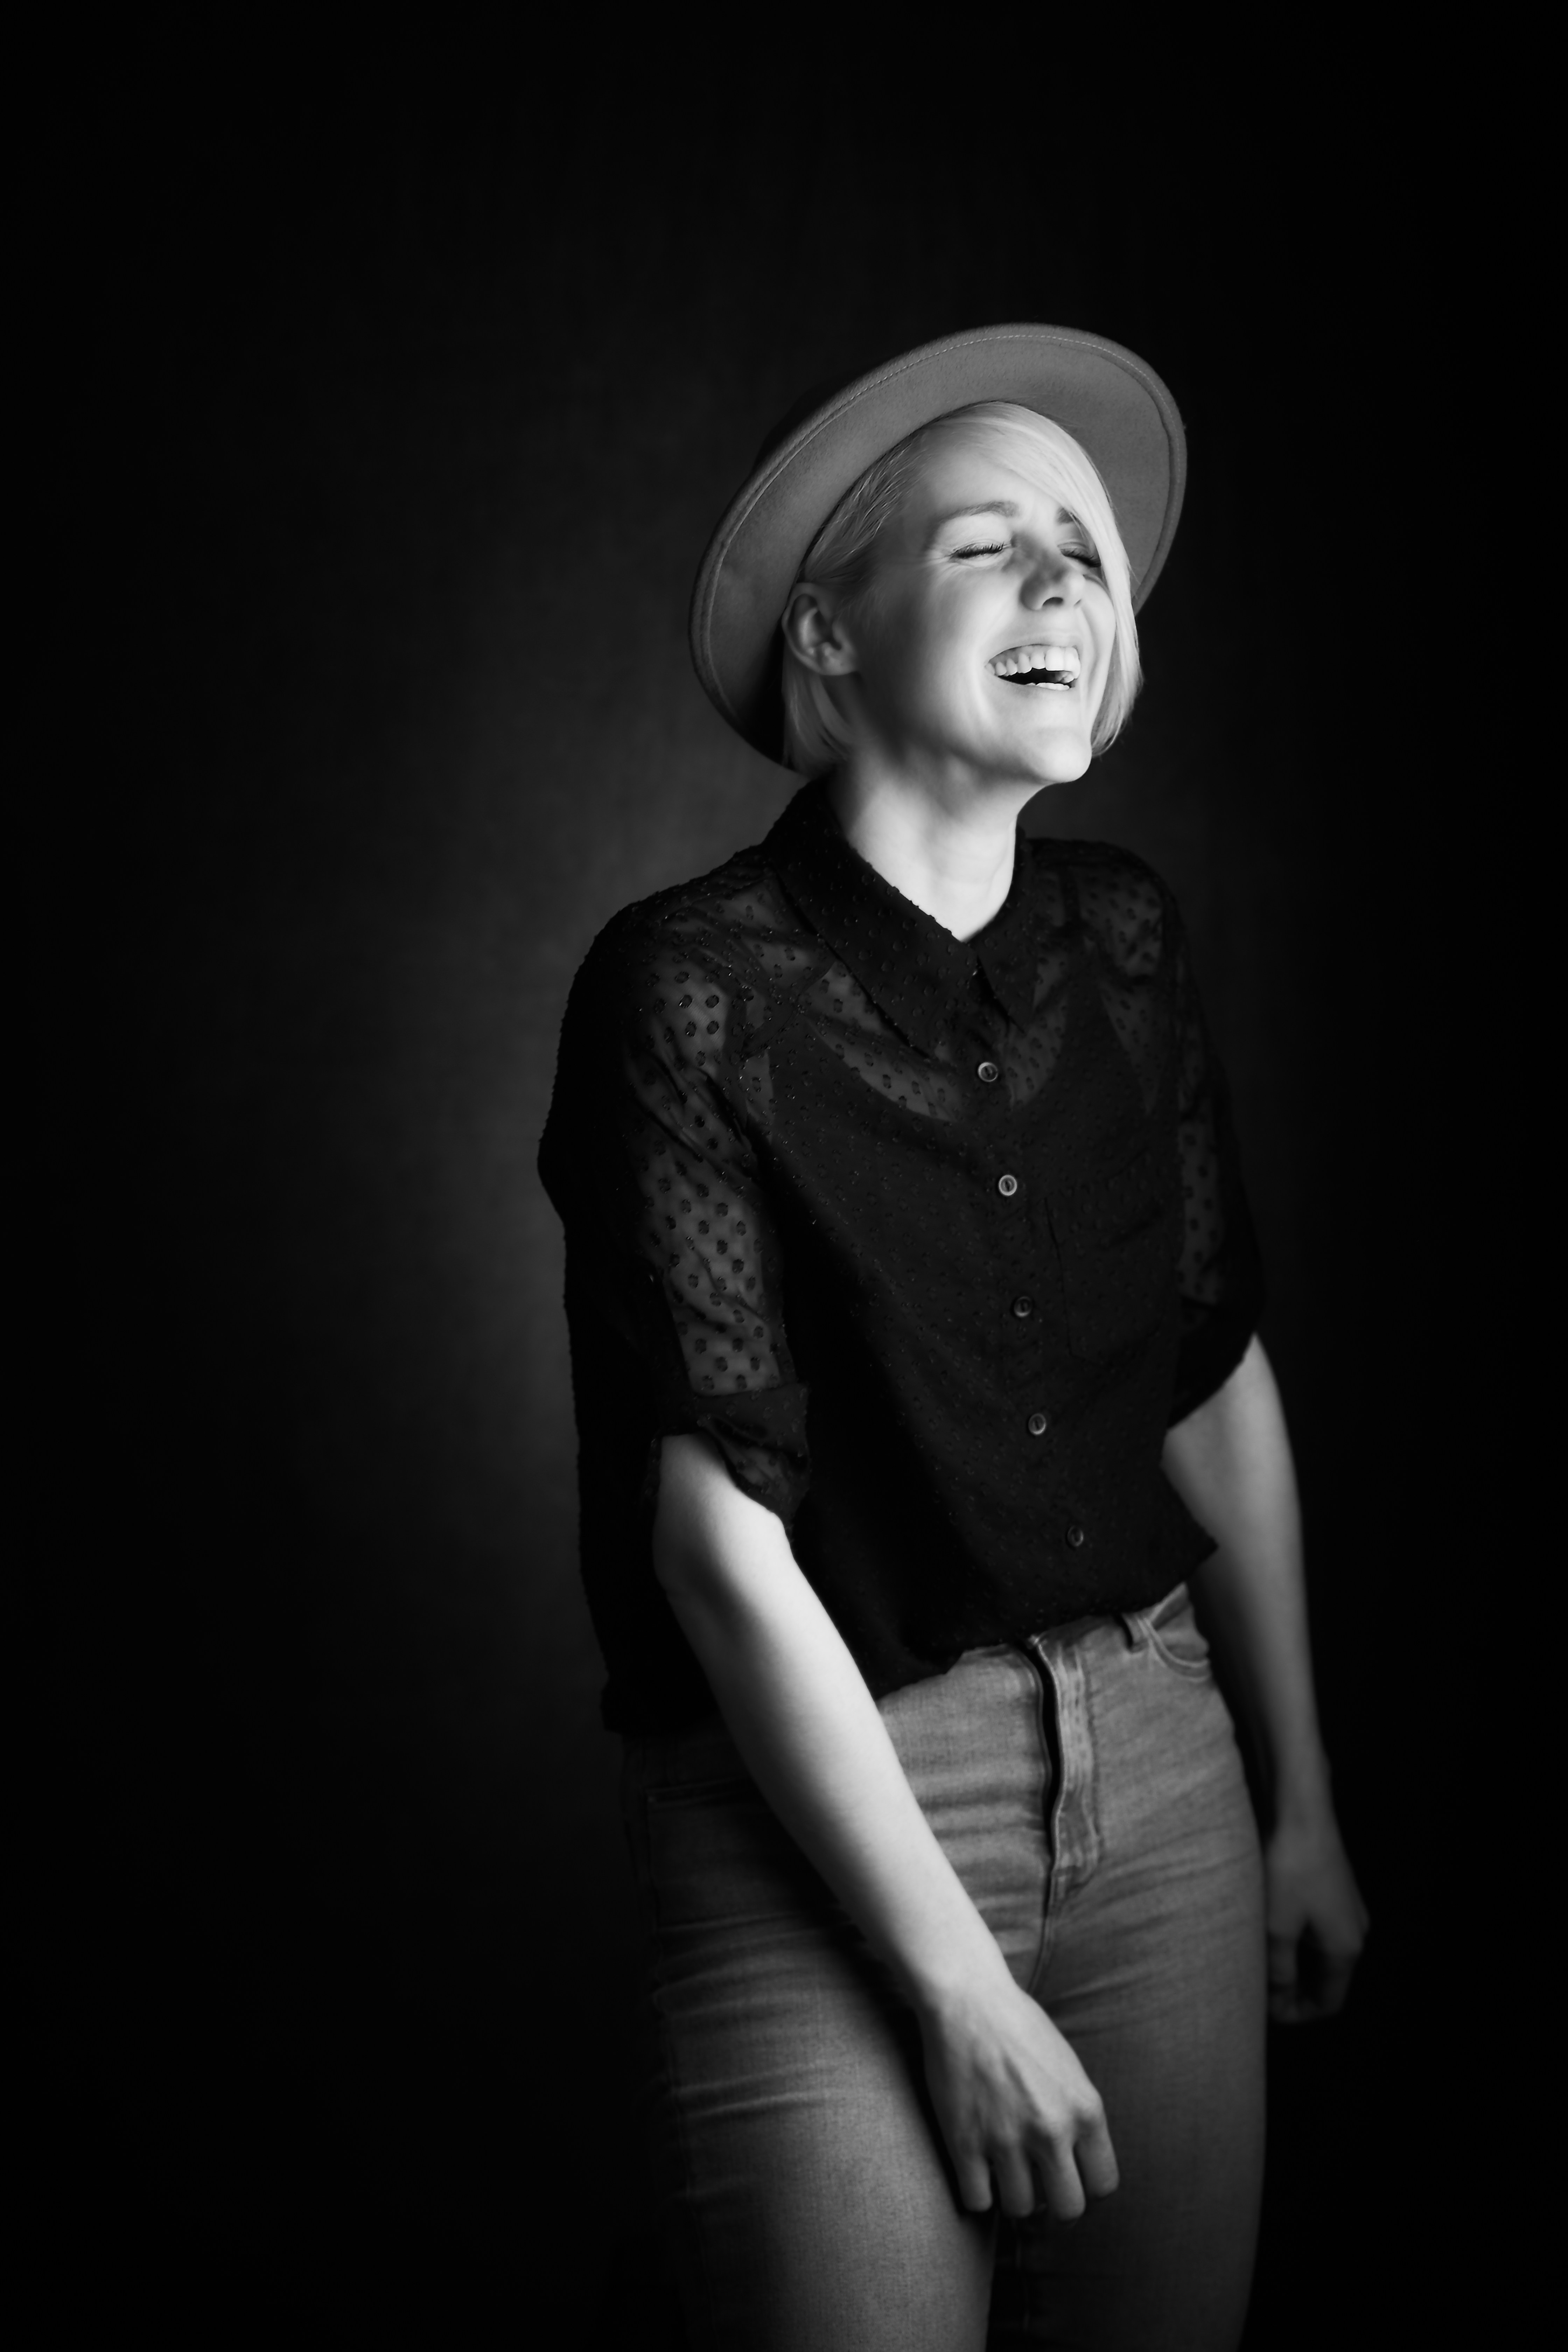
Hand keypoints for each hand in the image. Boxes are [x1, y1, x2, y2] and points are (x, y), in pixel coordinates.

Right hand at [916, 1959, 1118, 2220]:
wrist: (967, 1999)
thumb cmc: (1019, 2026)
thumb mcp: (1069, 2067)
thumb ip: (1078, 2115)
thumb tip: (1077, 2162)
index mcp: (1085, 2109)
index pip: (1104, 2185)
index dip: (1086, 2190)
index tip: (1069, 2182)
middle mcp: (1052, 2130)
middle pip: (1067, 2210)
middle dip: (1053, 2209)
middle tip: (1038, 2194)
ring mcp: (1006, 2139)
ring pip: (1020, 2210)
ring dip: (1012, 2198)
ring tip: (1003, 2175)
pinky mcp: (964, 2142)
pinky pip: (977, 2201)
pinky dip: (977, 2193)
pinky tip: (975, 2171)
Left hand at [1265, 1809, 1368, 2022]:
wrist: (1300, 1808)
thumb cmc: (1288, 1867)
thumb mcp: (1277, 1928)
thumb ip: (1279, 1972)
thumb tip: (1278, 2005)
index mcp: (1346, 1949)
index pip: (1329, 2004)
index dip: (1296, 2015)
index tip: (1264, 2013)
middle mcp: (1355, 1931)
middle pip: (1325, 1980)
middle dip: (1292, 1990)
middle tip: (1255, 1988)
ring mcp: (1346, 1907)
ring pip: (1318, 1951)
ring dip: (1290, 1960)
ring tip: (1254, 1957)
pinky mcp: (1332, 1887)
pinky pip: (1316, 1926)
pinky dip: (1294, 1936)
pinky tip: (1266, 1926)